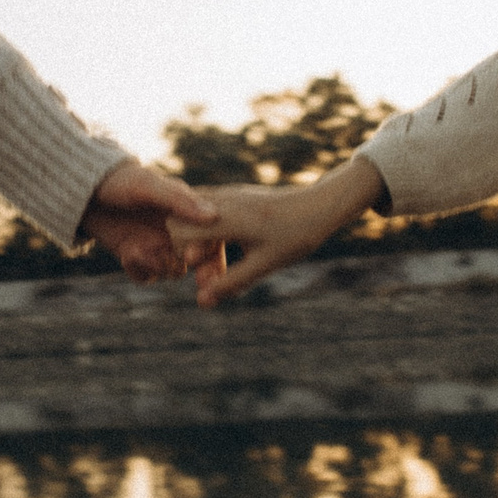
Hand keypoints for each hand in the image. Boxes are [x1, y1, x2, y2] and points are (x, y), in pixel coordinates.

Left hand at [81, 161, 213, 282]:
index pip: (212, 235)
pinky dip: (140, 270)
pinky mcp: (138, 257)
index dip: (210, 249)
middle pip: (201, 260)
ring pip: (174, 270)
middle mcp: (177, 232)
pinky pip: (148, 276)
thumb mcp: (148, 187)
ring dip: (160, 265)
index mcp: (188, 211)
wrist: (83, 191)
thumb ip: (179, 202)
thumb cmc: (120, 181)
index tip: (195, 256)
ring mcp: (158, 246)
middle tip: (201, 284)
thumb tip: (213, 216)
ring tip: (138, 251)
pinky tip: (127, 254)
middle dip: (203, 273)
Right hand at [169, 157, 387, 306]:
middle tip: (208, 275)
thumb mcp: (263, 265)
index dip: (181, 255)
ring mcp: (226, 194)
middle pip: (178, 221)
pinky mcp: (232, 195)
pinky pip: (205, 211)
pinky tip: (223, 249)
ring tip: (217, 266)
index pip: (177, 230)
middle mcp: (222, 200)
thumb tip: (201, 302)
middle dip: (186, 250)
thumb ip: (230, 283)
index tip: (200, 272)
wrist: (320, 207)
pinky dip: (206, 231)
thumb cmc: (295, 237)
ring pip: (191, 216)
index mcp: (227, 217)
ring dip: (197, 241)